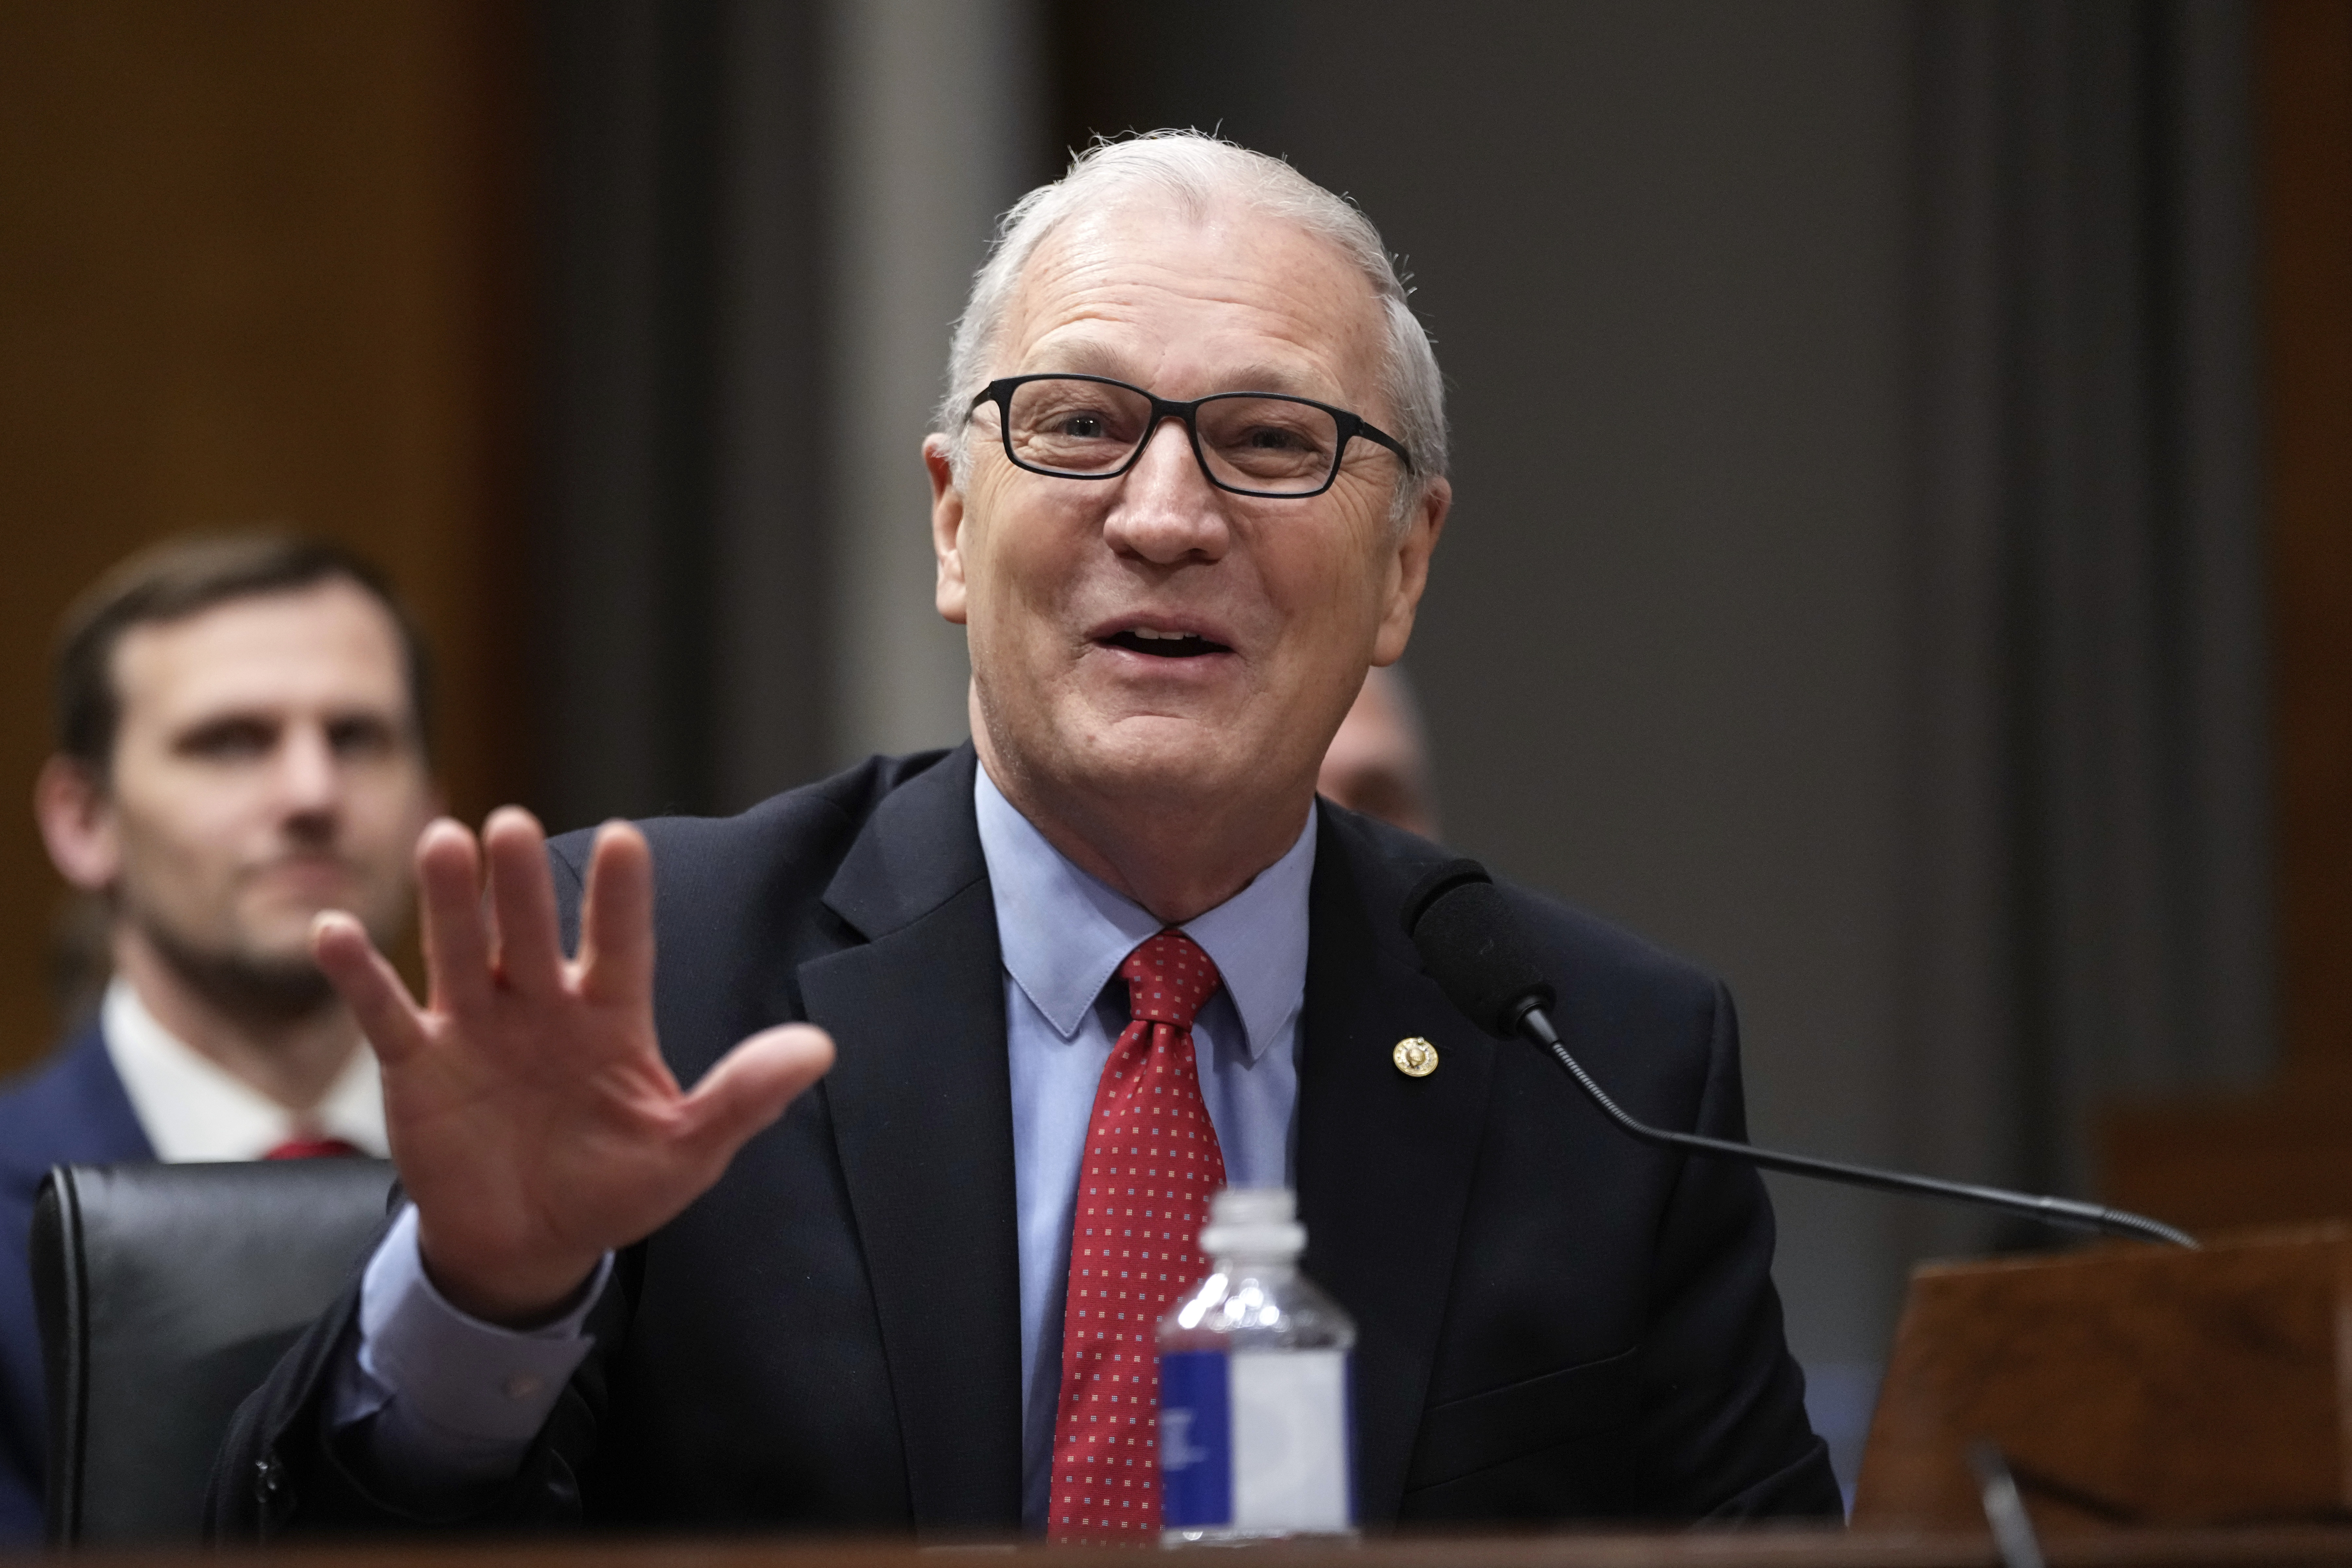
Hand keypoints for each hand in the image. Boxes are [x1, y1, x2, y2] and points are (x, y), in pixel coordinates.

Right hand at [312, 808, 834, 1324]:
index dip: (620, 896)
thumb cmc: (614, 1189)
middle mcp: (540, 1004)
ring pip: (458, 949)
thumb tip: (820, 1050)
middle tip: (510, 824)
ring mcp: (474, 1027)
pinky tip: (334, 928)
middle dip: (518, 881)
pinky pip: (383, 1010)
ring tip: (443, 840)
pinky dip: (358, 973)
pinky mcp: (416, 1063)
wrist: (531, 1245)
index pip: (620, 942)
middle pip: (528, 929)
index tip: (625, 839)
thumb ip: (744, 1096)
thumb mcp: (688, 1151)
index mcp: (610, 1016)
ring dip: (448, 900)